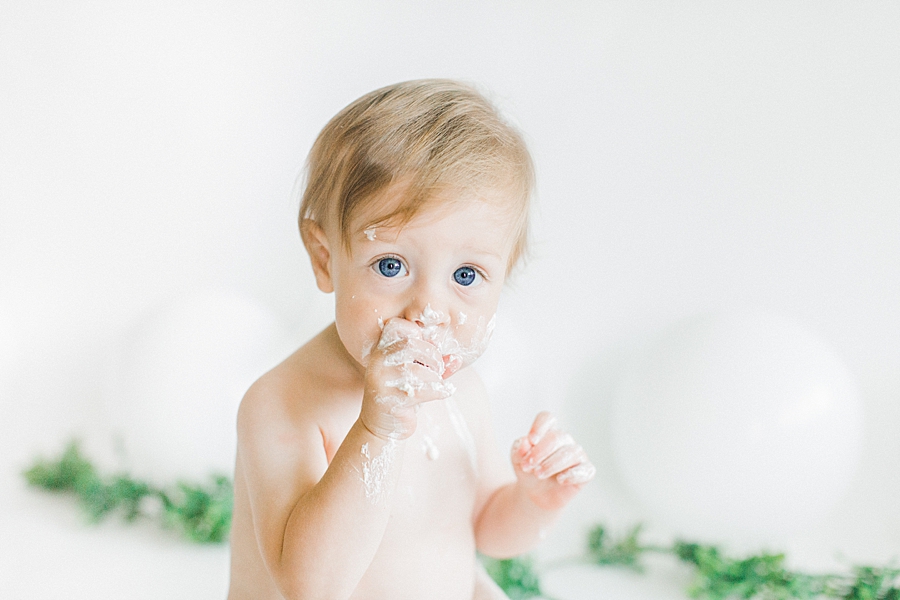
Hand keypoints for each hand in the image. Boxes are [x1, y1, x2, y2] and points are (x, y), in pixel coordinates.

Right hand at [359, 318, 454, 440]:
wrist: (382, 428)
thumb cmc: (403, 395)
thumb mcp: (420, 374)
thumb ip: (437, 363)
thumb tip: (457, 358)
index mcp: (382, 349)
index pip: (397, 326)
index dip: (416, 334)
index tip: (425, 350)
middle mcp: (378, 361)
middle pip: (412, 345)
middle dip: (433, 358)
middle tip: (437, 370)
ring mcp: (381, 380)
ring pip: (419, 370)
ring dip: (435, 378)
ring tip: (436, 385)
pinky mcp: (389, 399)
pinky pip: (422, 391)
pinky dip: (440, 391)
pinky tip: (444, 392)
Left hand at [511, 412, 595, 510]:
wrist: (535, 494)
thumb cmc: (529, 471)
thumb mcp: (518, 460)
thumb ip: (519, 449)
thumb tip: (525, 441)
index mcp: (547, 432)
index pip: (547, 418)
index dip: (539, 426)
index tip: (531, 440)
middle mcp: (564, 440)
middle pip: (556, 437)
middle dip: (540, 452)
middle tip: (528, 466)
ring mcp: (577, 455)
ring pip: (570, 452)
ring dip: (552, 464)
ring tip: (538, 474)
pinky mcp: (586, 471)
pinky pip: (586, 469)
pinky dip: (572, 474)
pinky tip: (560, 480)